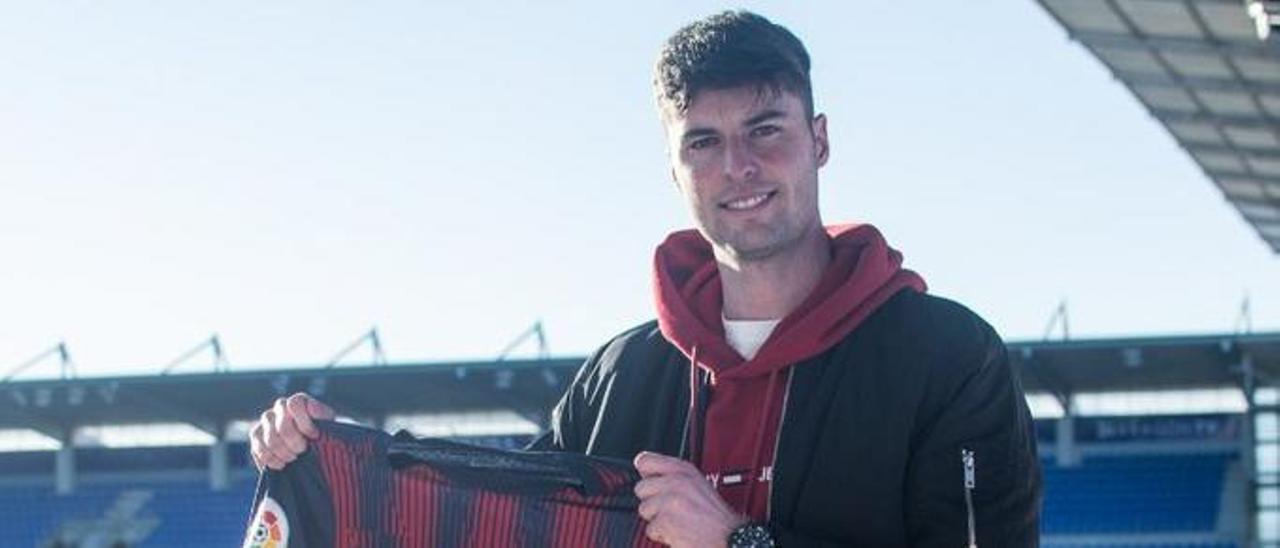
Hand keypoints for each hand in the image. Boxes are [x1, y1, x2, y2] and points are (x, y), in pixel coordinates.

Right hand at [249, 392, 334, 470]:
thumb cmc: (322, 434)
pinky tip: (282, 465)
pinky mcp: (256, 436)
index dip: (304, 422)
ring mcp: (266, 421)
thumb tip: (313, 410)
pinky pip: (259, 448)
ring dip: (284, 453)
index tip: (314, 436)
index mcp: (298, 401)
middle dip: (295, 442)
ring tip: (294, 458)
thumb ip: (323, 416)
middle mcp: (279, 407)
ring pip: (270, 439)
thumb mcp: (328, 425)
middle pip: (283, 425)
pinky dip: (271, 459)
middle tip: (303, 451)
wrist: (310, 448)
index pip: (295, 404)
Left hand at [633, 451, 747, 547]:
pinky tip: (678, 531)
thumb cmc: (715, 515)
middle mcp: (676, 481)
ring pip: (644, 510)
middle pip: (641, 488)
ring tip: (676, 521)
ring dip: (657, 520)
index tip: (649, 481)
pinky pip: (650, 529)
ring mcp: (670, 500)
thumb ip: (671, 476)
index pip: (645, 460)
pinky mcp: (666, 520)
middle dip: (652, 502)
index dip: (645, 474)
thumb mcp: (697, 483)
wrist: (729, 537)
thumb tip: (644, 472)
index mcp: (683, 470)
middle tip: (670, 509)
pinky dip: (662, 535)